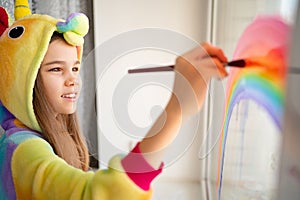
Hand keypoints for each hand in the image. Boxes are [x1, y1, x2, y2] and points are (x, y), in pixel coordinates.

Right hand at [139, 43, 227, 166]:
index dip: (214, 50)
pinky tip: (220, 78)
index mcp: (182, 59)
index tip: (221, 58)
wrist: (177, 108)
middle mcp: (186, 60)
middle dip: (219, 53)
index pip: (202, 47)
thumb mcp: (190, 76)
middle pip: (208, 47)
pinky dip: (222, 73)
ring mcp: (193, 66)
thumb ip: (200, 66)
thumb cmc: (185, 96)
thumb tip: (218, 60)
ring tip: (221, 75)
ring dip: (221, 67)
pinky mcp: (200, 74)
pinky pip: (217, 68)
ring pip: (214, 60)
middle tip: (226, 62)